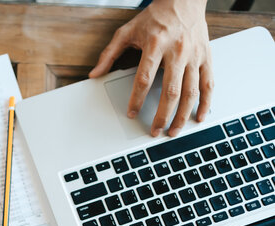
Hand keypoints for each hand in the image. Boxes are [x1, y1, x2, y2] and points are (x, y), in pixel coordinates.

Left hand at [89, 0, 212, 136]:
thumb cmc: (155, 17)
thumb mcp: (126, 31)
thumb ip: (109, 54)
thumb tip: (94, 74)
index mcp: (156, 45)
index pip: (144, 79)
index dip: (137, 99)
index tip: (131, 113)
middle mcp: (177, 52)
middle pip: (170, 91)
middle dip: (162, 115)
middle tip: (154, 131)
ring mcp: (194, 56)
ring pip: (191, 92)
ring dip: (182, 115)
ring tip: (173, 131)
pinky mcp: (206, 57)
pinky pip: (208, 84)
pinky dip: (205, 103)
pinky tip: (198, 117)